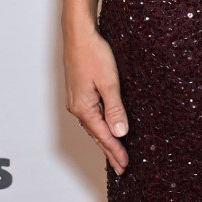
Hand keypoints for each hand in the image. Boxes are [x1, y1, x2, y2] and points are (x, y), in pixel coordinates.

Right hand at [64, 28, 129, 173]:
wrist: (79, 33)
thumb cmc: (93, 54)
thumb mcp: (109, 82)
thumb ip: (115, 109)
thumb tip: (120, 134)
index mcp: (83, 108)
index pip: (103, 136)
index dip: (115, 151)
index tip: (124, 166)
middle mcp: (77, 107)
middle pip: (96, 134)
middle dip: (109, 151)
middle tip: (121, 168)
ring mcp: (77, 99)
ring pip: (93, 125)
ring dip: (105, 139)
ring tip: (115, 153)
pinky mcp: (80, 92)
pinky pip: (92, 115)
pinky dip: (101, 125)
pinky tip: (106, 127)